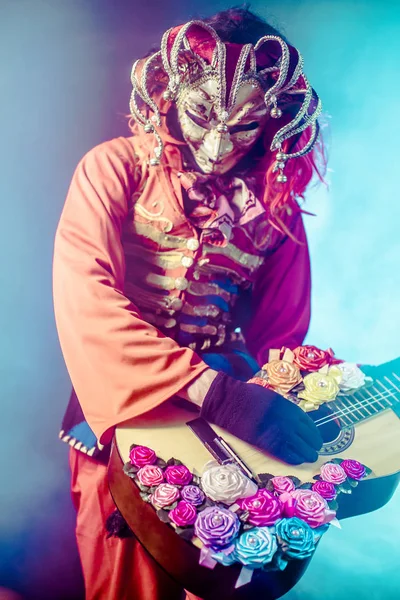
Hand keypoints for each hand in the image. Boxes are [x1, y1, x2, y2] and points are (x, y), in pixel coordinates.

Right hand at [200, 372, 322, 464]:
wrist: (233, 403)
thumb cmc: (250, 397)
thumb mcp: (274, 399)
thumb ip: (286, 409)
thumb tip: (293, 419)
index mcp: (292, 410)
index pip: (311, 426)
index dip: (315, 435)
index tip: (316, 439)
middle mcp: (291, 423)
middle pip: (310, 439)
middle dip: (313, 446)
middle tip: (314, 450)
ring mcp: (282, 435)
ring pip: (303, 450)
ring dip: (307, 454)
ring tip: (308, 457)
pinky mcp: (271, 446)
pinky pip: (289, 456)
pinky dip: (295, 459)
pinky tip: (297, 459)